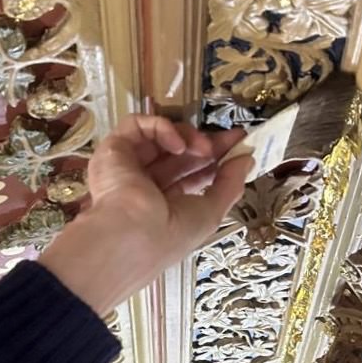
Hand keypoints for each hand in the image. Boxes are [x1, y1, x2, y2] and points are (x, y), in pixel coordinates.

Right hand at [39, 114, 251, 313]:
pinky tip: (178, 145)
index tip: (239, 146)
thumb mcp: (209, 213)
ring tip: (204, 148)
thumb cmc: (168, 235)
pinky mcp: (114, 149)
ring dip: (188, 137)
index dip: (214, 160)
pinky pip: (138, 126)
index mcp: (163, 204)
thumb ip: (229, 185)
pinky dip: (162, 128)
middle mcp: (144, 184)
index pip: (190, 175)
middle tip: (232, 138)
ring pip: (160, 137)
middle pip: (178, 154)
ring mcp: (128, 166)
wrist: (129, 236)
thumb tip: (248, 160)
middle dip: (207, 143)